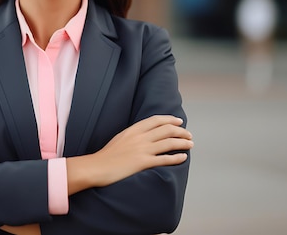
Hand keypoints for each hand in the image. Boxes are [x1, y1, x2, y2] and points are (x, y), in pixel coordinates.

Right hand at [67, 115, 192, 192]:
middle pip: (166, 130)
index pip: (156, 120)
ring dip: (182, 142)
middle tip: (189, 135)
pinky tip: (183, 157)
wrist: (97, 167)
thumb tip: (144, 134)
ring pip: (169, 142)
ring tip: (190, 144)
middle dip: (181, 131)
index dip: (170, 119)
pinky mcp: (143, 163)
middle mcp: (139, 137)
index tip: (179, 122)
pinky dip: (176, 157)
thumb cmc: (106, 155)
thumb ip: (133, 135)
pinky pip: (164, 159)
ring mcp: (142, 150)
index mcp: (133, 130)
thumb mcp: (119, 138)